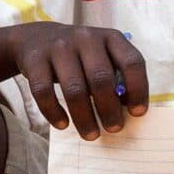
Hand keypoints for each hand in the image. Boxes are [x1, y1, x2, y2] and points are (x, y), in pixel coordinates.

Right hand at [8, 23, 148, 138]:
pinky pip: (44, 92)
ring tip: (91, 135)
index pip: (132, 62)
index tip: (138, 113)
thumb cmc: (81, 57)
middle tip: (114, 129)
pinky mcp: (35, 60)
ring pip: (74, 89)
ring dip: (84, 117)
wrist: (36, 38)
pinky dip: (54, 112)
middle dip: (109, 109)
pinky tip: (63, 125)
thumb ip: (117, 78)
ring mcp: (59, 47)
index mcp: (111, 38)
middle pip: (101, 79)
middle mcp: (86, 38)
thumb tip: (127, 110)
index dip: (138, 88)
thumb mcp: (103, 58)